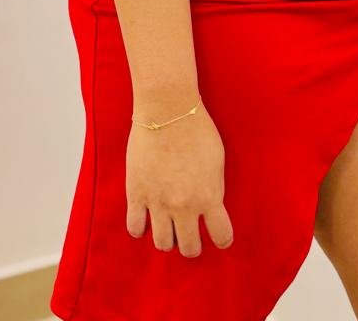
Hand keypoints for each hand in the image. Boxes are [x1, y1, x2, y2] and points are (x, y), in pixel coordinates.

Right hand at [126, 99, 234, 256]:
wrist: (167, 110)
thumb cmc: (197, 129)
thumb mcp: (217, 160)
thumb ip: (214, 188)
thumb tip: (211, 205)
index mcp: (210, 197)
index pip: (222, 236)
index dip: (222, 239)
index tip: (219, 236)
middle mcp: (185, 206)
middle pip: (190, 248)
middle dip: (192, 244)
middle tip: (190, 234)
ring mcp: (159, 202)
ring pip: (163, 244)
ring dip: (168, 239)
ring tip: (168, 228)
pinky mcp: (136, 193)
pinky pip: (135, 228)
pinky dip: (141, 229)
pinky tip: (145, 219)